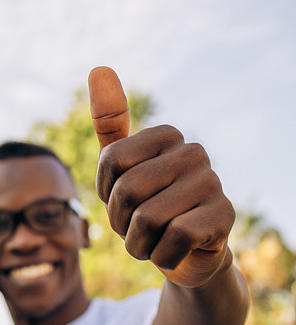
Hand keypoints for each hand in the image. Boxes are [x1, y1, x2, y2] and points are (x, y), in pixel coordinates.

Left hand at [88, 66, 234, 287]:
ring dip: (139, 245)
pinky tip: (174, 252)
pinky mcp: (224, 216)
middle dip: (121, 223)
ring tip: (154, 242)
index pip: (112, 161)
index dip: (107, 193)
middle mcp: (194, 152)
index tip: (123, 202)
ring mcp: (213, 183)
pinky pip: (173, 239)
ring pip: (148, 220)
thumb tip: (99, 68)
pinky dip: (162, 256)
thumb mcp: (122, 172)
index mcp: (168, 136)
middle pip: (128, 191)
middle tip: (138, 229)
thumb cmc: (149, 210)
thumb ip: (110, 126)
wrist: (185, 255)